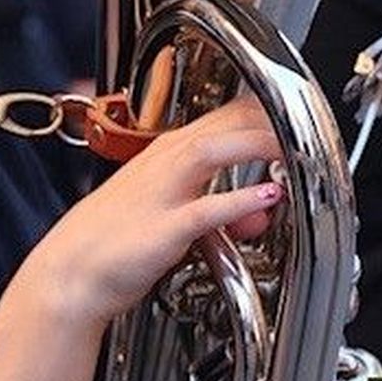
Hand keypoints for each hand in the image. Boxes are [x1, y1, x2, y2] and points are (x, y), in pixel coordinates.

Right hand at [19, 95, 282, 329]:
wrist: (71, 274)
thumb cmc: (115, 240)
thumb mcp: (176, 213)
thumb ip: (224, 207)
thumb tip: (262, 209)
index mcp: (168, 153)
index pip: (224, 114)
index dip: (265, 107)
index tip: (299, 108)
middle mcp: (165, 163)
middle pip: (223, 122)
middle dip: (269, 118)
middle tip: (310, 123)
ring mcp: (162, 192)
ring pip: (213, 150)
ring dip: (256, 145)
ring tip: (292, 148)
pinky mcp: (162, 228)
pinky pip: (204, 209)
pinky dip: (237, 202)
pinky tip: (265, 200)